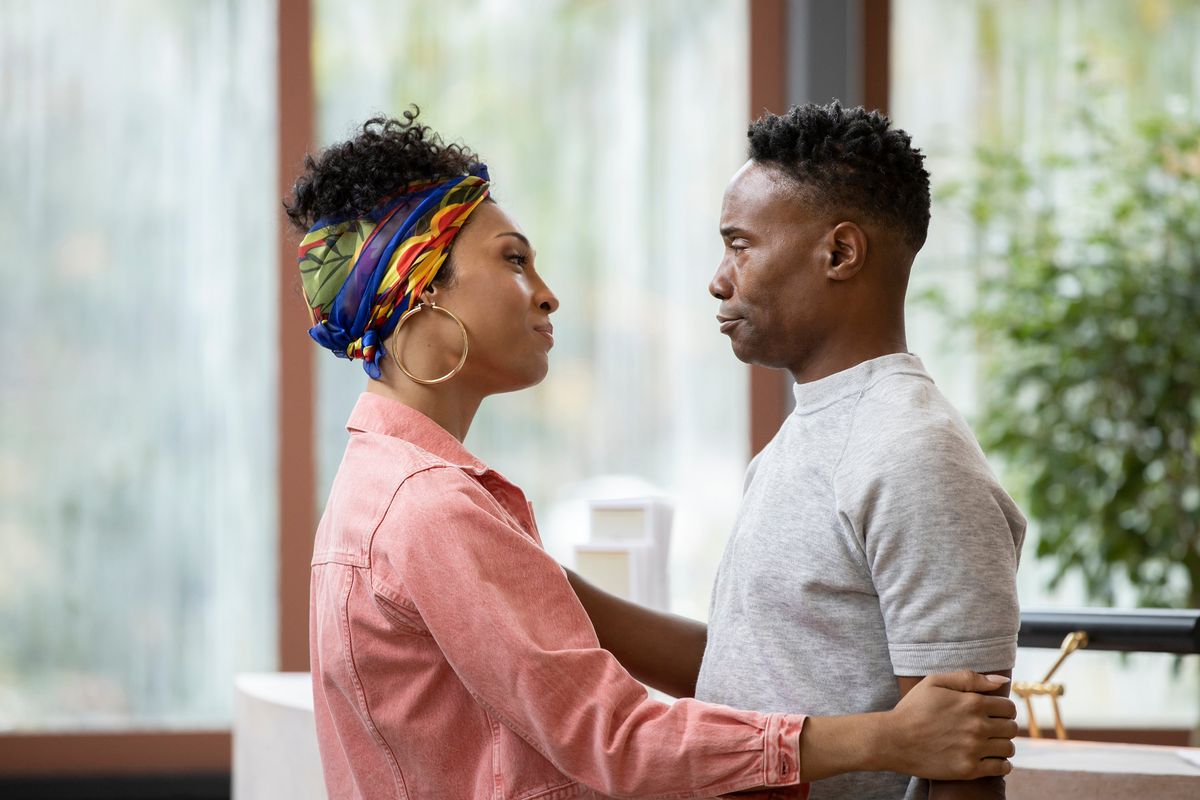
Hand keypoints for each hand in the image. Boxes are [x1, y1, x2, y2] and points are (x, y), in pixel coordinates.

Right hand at [883, 670, 1017, 780]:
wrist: (893, 740)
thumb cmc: (913, 709)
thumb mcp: (935, 682)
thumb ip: (969, 678)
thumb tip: (1001, 680)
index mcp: (972, 703)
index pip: (1008, 708)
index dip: (1003, 710)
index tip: (994, 714)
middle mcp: (977, 726)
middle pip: (1011, 728)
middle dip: (1004, 727)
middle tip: (991, 729)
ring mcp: (973, 749)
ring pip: (1008, 748)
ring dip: (1002, 745)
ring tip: (990, 744)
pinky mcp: (968, 769)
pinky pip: (1001, 768)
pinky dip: (1001, 764)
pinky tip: (991, 759)